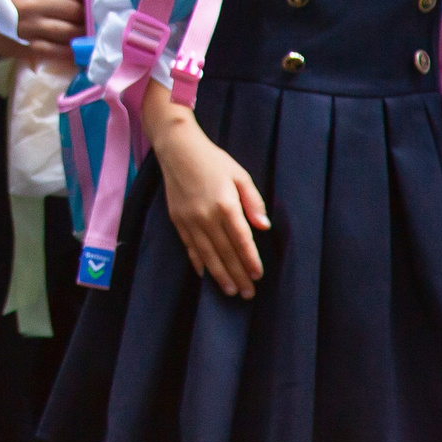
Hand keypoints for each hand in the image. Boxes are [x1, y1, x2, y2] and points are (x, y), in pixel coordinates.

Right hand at [0, 0, 85, 69]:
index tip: (86, 0)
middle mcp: (39, 4)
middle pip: (76, 10)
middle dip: (86, 16)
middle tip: (90, 20)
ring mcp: (34, 27)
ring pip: (70, 32)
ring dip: (81, 35)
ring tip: (86, 36)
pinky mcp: (28, 46)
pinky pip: (56, 51)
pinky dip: (70, 52)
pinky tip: (76, 52)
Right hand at [144, 83, 268, 298]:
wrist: (177, 148)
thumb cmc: (213, 160)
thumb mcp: (240, 175)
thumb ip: (253, 201)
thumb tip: (264, 226)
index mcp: (225, 205)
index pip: (241, 241)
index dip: (250, 261)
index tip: (259, 275)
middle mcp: (206, 216)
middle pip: (225, 253)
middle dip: (238, 275)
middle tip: (248, 293)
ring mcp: (189, 219)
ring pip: (207, 255)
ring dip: (220, 275)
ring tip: (230, 291)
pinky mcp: (177, 219)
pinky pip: (189, 246)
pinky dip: (198, 262)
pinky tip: (205, 275)